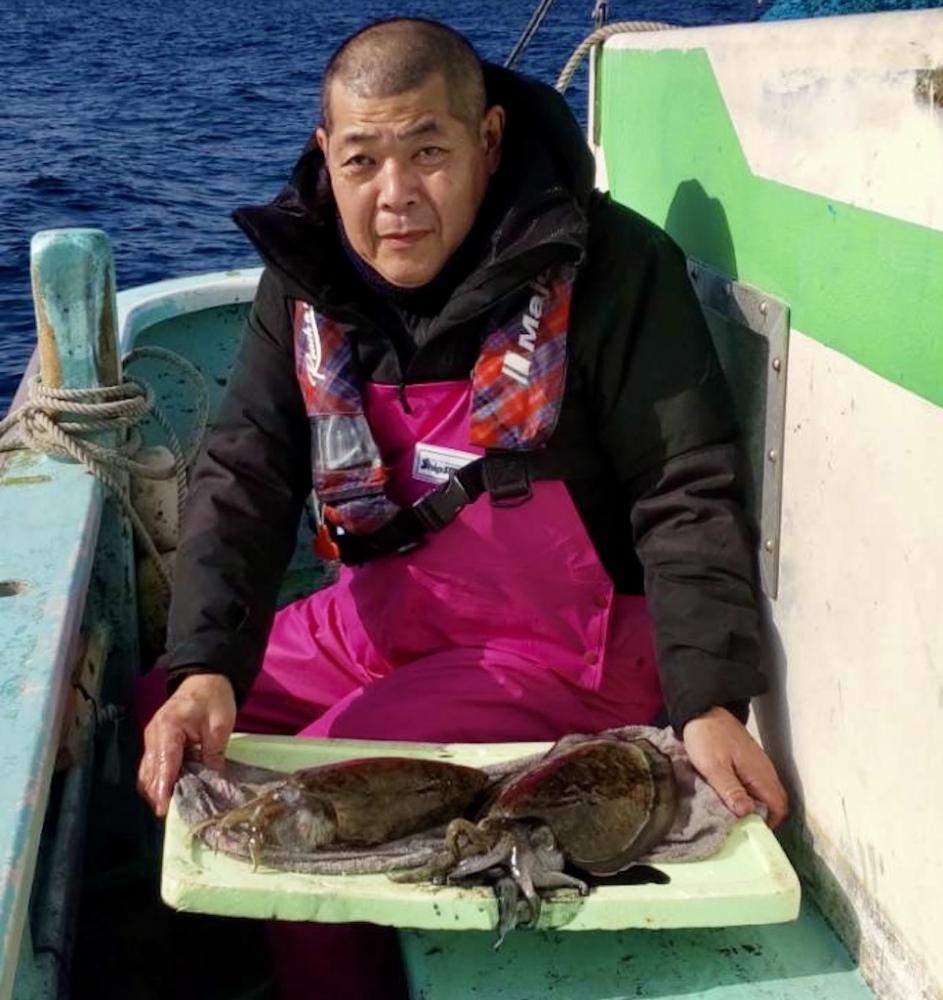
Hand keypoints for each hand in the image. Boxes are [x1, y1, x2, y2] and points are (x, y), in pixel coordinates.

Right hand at [137, 673, 236, 817]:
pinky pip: (153, 767)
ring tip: (173, 807)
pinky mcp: (156, 743)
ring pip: (147, 773)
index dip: (163, 789)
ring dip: (157, 790)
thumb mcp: (220, 725)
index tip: (164, 810)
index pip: (163, 765)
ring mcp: (152, 740)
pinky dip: (160, 780)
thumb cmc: (214, 698)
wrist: (205, 678)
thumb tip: (214, 782)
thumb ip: (214, 753)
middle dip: (157, 795)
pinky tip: (173, 792)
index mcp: (168, 729)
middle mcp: (153, 736)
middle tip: (172, 814)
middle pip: (149, 773)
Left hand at [682, 706, 788, 827]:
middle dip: (762, 817)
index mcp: (760, 774)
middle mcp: (765, 770)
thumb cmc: (707, 738)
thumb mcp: (714, 767)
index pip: (779, 806)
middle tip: (741, 828)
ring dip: (753, 806)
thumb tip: (748, 815)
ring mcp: (758, 765)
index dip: (770, 823)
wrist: (702, 710)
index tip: (752, 832)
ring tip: (734, 816)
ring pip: (764, 793)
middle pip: (774, 801)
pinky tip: (731, 798)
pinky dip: (748, 794)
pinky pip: (755, 784)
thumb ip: (731, 790)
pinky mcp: (748, 760)